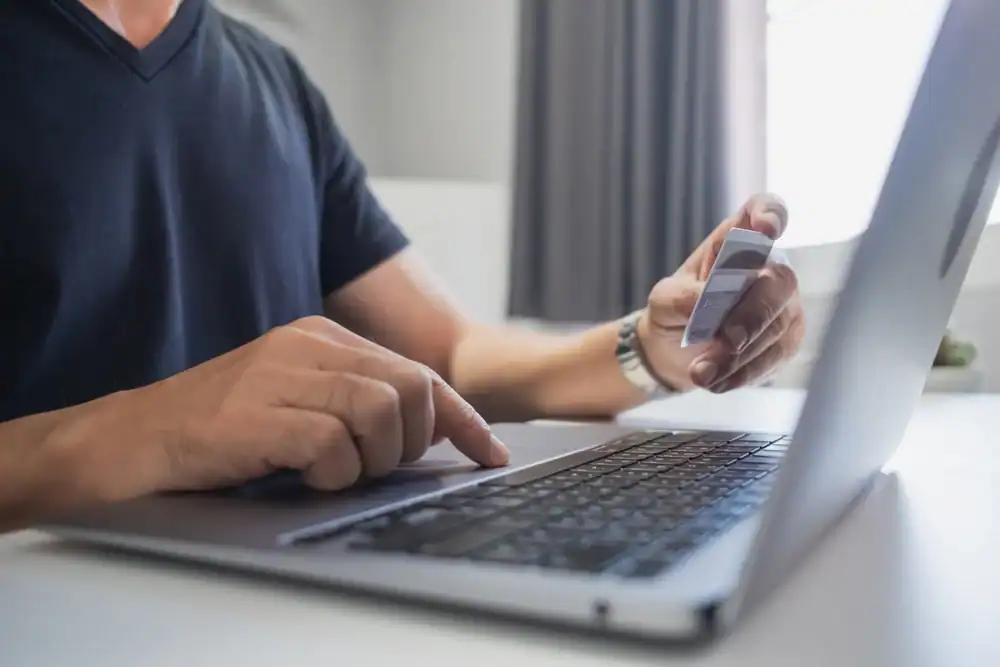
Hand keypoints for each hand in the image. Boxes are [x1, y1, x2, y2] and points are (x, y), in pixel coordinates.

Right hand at [100, 316, 509, 494]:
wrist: (133, 438)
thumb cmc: (222, 428)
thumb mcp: (297, 398)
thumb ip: (355, 399)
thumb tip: (429, 426)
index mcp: (322, 337)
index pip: (417, 372)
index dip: (461, 418)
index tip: (488, 453)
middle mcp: (308, 345)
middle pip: (411, 388)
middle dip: (412, 442)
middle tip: (376, 466)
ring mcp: (281, 376)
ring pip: (382, 411)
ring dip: (373, 459)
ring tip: (335, 471)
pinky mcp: (258, 415)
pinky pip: (333, 447)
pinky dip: (333, 475)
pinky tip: (303, 475)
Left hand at [638, 193, 804, 392]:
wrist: (675, 351)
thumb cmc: (675, 311)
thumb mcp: (665, 300)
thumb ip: (685, 298)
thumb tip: (709, 304)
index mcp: (737, 240)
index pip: (765, 211)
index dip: (771, 214)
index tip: (765, 228)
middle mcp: (769, 267)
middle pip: (779, 280)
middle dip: (753, 313)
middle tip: (727, 340)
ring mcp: (783, 304)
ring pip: (777, 325)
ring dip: (739, 354)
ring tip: (701, 373)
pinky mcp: (787, 340)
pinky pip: (776, 356)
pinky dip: (745, 372)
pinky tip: (717, 382)